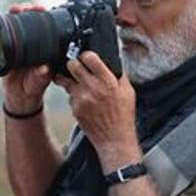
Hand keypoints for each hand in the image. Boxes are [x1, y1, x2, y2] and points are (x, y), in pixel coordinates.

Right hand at [1, 3, 51, 113]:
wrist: (19, 98)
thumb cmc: (32, 89)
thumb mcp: (38, 84)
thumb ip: (41, 77)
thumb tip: (44, 68)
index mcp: (44, 48)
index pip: (44, 26)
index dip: (42, 15)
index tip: (39, 9)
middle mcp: (32, 44)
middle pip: (30, 21)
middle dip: (27, 10)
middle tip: (25, 7)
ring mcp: (19, 45)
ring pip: (16, 25)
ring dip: (14, 14)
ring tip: (14, 9)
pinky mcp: (7, 49)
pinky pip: (4, 34)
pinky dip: (2, 25)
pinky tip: (0, 18)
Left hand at [53, 51, 137, 166]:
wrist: (114, 139)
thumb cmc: (123, 117)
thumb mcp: (128, 92)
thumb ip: (119, 75)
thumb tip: (112, 61)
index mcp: (107, 81)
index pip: (89, 57)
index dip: (86, 55)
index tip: (87, 57)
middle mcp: (92, 88)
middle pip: (72, 65)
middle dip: (74, 64)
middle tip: (78, 68)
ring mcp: (81, 98)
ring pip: (67, 81)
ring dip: (72, 81)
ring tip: (82, 86)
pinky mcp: (74, 108)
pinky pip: (69, 96)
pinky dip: (74, 96)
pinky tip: (85, 101)